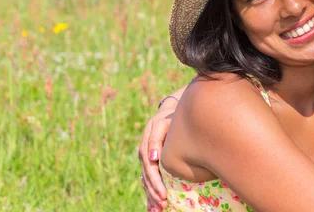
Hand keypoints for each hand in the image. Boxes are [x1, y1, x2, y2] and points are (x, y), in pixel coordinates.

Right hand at [138, 96, 177, 210]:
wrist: (169, 111)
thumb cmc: (169, 117)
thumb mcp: (163, 124)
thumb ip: (156, 139)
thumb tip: (152, 158)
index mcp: (146, 145)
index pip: (150, 168)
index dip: (156, 182)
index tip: (163, 194)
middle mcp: (144, 153)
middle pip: (147, 177)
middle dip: (154, 192)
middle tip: (163, 205)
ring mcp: (146, 157)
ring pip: (146, 180)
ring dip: (151, 195)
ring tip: (158, 208)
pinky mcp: (151, 160)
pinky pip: (148, 178)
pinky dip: (150, 192)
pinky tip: (153, 205)